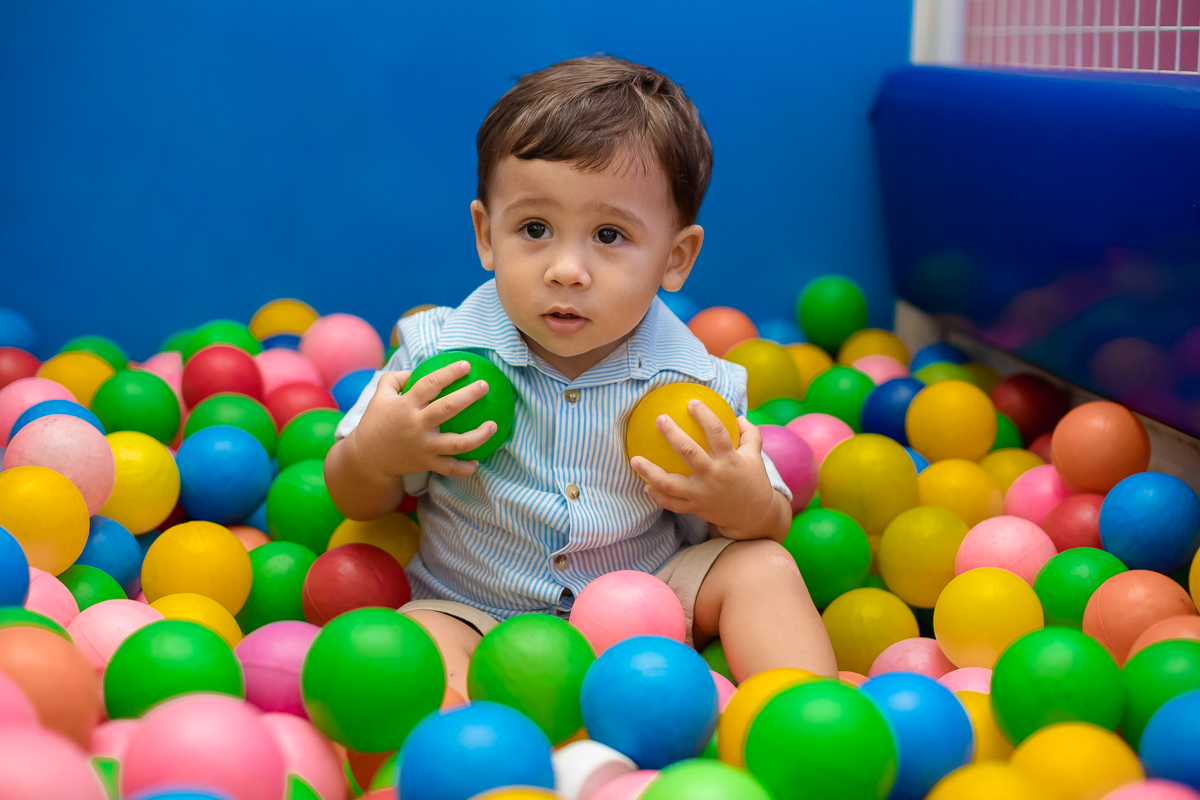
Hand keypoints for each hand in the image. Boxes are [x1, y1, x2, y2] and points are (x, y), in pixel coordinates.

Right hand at [345, 360, 496, 478]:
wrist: (366, 457)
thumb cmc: (377, 421)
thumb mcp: (380, 395)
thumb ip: (396, 378)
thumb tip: (417, 368)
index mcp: (405, 405)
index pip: (430, 384)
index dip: (449, 373)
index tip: (466, 365)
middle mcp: (416, 425)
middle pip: (448, 408)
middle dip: (469, 396)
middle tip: (484, 386)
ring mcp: (423, 446)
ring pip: (457, 443)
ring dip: (479, 435)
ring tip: (494, 425)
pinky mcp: (426, 464)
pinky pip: (450, 468)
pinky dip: (465, 468)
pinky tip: (477, 461)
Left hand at [630, 400, 789, 540]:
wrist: (753, 516)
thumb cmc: (753, 480)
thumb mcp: (755, 455)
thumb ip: (749, 434)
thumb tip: (737, 416)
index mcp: (730, 460)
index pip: (717, 432)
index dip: (704, 416)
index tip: (692, 402)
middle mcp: (714, 476)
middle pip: (689, 453)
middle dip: (672, 434)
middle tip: (660, 419)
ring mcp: (702, 494)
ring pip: (671, 484)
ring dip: (650, 471)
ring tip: (634, 459)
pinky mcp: (695, 508)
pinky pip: (671, 503)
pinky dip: (657, 495)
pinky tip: (645, 484)